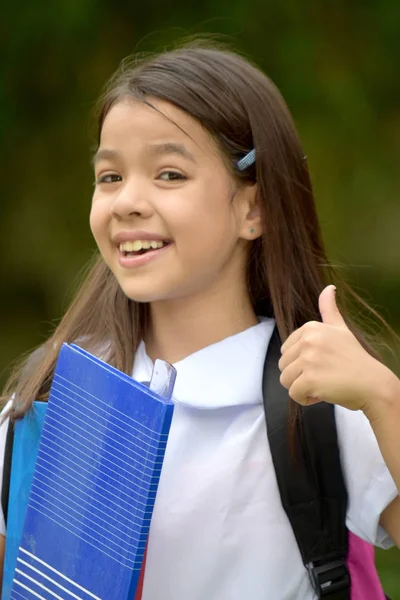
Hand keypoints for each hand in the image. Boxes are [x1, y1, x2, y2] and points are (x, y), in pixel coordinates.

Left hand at [278, 285, 394, 411]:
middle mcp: (308, 340)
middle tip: (324, 375)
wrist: (373, 384)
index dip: (301, 362)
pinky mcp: (309, 379)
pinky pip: (294, 394)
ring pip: (286, 380)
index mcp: (311, 328)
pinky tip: (323, 394)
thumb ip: (329, 309)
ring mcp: (308, 359)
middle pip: (283, 366)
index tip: (322, 363)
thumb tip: (329, 287)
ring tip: (323, 384)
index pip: (286, 351)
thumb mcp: (341, 329)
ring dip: (302, 388)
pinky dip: (306, 399)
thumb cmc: (355, 359)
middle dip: (300, 375)